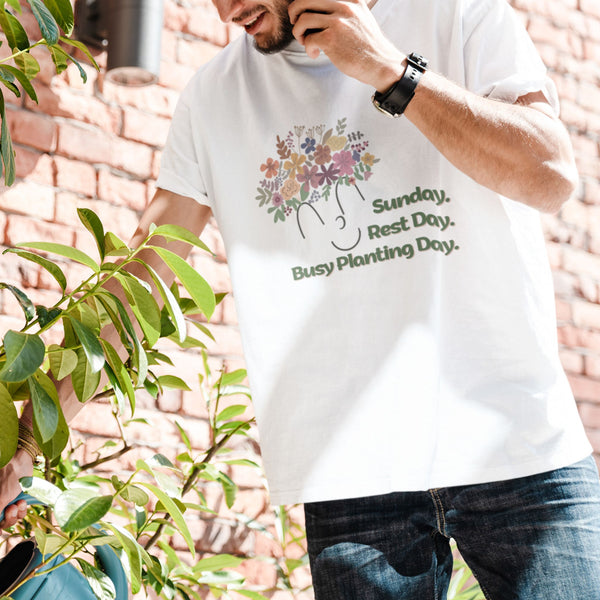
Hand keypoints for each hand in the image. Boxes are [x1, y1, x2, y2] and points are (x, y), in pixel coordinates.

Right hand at [0, 449, 32, 528]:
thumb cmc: (8, 476)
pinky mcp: (16, 500)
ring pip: (11, 519)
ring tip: (19, 503)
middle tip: (12, 508)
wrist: (21, 461)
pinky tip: (23, 502)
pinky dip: (22, 510)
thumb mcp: (0, 499)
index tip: (1, 530)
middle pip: (1, 523)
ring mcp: (6, 502)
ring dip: (17, 513)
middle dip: (8, 519)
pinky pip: (20, 512)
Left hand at [288, 0, 405, 90]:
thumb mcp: (359, 17)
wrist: (381, 64)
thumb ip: (342, 9)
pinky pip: (308, 39)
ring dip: (299, 32)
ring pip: (303, 19)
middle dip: (294, 12)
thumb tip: (316, 11)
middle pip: (305, 0)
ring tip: (306, 41)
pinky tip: (316, 54)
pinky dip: (308, 48)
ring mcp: (337, 22)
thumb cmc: (367, 46)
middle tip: (296, 24)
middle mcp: (344, 6)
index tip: (303, 12)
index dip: (305, 3)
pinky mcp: (331, 39)